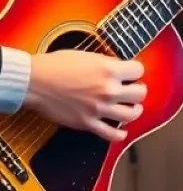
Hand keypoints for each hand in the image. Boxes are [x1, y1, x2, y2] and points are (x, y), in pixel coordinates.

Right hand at [23, 52, 146, 141]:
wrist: (35, 82)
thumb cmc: (57, 65)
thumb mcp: (89, 56)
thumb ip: (108, 63)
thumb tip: (120, 69)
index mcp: (109, 70)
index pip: (139, 71)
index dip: (135, 71)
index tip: (131, 74)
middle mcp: (107, 90)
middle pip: (140, 94)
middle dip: (138, 90)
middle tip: (132, 90)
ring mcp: (98, 109)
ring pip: (131, 114)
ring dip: (134, 110)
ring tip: (131, 108)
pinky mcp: (87, 123)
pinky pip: (110, 134)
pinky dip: (119, 134)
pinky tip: (121, 131)